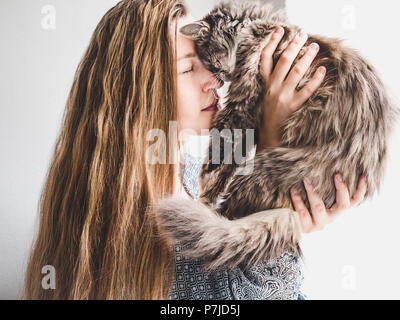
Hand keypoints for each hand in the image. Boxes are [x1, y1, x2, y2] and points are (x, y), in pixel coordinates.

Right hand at [257, 27, 325, 148]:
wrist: (269, 135)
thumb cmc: (269, 113)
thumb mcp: (265, 94)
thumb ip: (271, 79)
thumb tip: (284, 61)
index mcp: (264, 83)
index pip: (265, 59)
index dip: (271, 43)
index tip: (279, 30)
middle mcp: (272, 87)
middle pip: (284, 61)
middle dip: (294, 45)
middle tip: (303, 35)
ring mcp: (283, 96)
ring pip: (297, 72)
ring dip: (307, 57)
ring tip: (314, 47)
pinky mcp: (293, 105)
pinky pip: (307, 90)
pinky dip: (315, 79)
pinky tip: (322, 70)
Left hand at [290, 174, 367, 233]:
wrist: (289, 226)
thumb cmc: (305, 207)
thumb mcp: (318, 198)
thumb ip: (324, 188)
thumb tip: (330, 167)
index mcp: (336, 212)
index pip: (355, 201)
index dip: (361, 190)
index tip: (363, 176)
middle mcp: (330, 219)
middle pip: (343, 205)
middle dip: (341, 189)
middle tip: (337, 175)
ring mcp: (318, 225)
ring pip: (319, 207)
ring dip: (313, 191)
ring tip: (305, 179)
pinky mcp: (305, 228)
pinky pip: (302, 212)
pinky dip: (297, 200)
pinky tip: (293, 190)